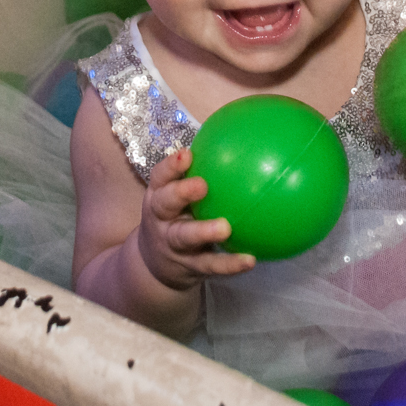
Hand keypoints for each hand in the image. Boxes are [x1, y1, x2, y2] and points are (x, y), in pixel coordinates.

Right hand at [136, 148, 255, 289]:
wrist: (154, 265)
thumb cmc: (177, 216)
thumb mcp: (180, 195)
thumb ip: (204, 171)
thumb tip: (246, 139)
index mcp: (160, 195)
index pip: (160, 176)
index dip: (171, 165)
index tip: (187, 154)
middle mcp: (162, 218)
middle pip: (165, 203)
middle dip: (181, 192)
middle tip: (202, 185)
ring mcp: (173, 244)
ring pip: (185, 237)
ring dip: (204, 231)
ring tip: (226, 228)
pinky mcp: (189, 266)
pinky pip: (210, 264)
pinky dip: (229, 264)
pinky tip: (250, 260)